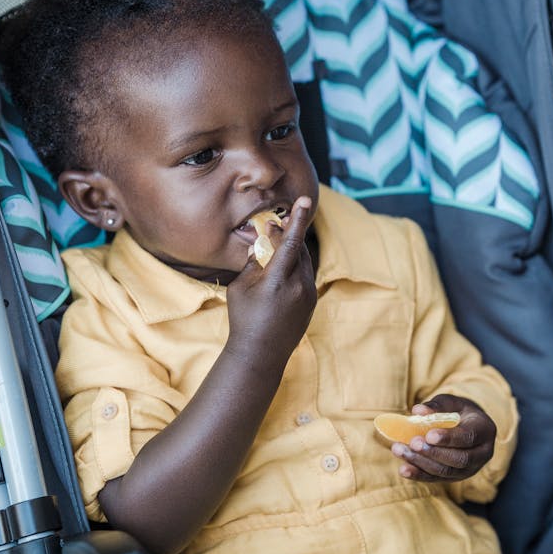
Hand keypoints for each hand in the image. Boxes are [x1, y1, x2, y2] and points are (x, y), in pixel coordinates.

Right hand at [226, 197, 316, 366]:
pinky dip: (294, 266)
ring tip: (274, 244)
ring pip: (303, 262)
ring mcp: (308, 295)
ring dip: (291, 250)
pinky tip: (280, 268)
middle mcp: (298, 286)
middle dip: (286, 233)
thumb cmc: (243, 318)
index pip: (291, 242)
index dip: (297, 219)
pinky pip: (305, 276)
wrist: (260, 354)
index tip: (304, 200)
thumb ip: (253, 263)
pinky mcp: (311, 302)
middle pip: (297, 249)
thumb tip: (261, 245)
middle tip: (271, 225)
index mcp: (278, 281)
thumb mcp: (241, 287)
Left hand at [391, 394, 496, 482]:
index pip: (468, 437)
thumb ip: (436, 406)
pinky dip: (419, 474)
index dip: (448, 438)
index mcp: (484, 430)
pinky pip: (438, 479)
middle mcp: (482, 453)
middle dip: (433, 452)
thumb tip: (417, 411)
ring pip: (447, 471)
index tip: (429, 435)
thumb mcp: (451, 402)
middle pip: (459, 459)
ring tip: (400, 451)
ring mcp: (470, 469)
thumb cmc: (458, 411)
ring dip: (421, 463)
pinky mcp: (456, 477)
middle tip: (413, 443)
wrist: (466, 426)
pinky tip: (404, 469)